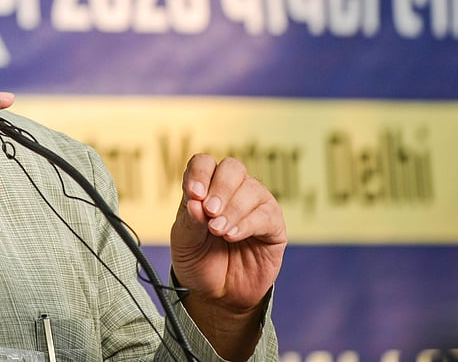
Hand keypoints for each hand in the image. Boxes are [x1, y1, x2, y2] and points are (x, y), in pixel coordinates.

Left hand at [170, 154, 286, 357]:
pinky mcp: (273, 227)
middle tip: (209, 212)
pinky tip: (232, 236)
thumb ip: (189, 221)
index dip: (199, 173)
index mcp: (206, 188)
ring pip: (251, 189)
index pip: (204, 163)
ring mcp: (256, 206)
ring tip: (218, 231)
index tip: (193, 194)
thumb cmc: (199, 262)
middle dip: (220, 188)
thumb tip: (195, 201)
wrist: (217, 295)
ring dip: (232, 209)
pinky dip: (247, 224)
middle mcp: (233, 191)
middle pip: (232, 168)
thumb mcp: (184, 242)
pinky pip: (266, 215)